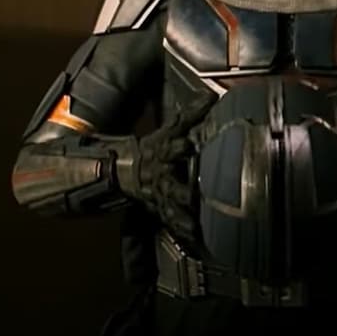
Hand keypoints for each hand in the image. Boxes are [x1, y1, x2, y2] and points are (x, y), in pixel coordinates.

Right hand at [116, 123, 199, 244]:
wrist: (125, 170)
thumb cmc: (154, 148)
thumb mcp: (170, 129)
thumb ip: (191, 114)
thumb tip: (211, 96)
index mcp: (165, 152)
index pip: (171, 147)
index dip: (179, 146)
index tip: (188, 145)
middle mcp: (162, 175)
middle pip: (171, 183)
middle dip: (182, 191)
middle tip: (194, 197)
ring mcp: (160, 195)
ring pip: (171, 207)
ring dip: (182, 217)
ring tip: (194, 227)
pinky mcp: (161, 209)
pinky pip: (172, 222)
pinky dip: (182, 232)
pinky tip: (193, 240)